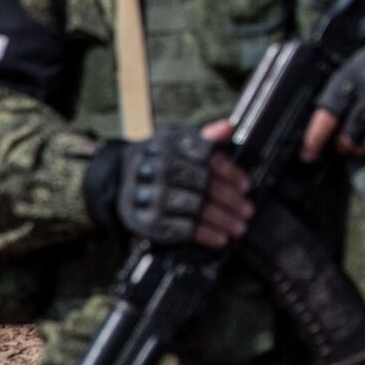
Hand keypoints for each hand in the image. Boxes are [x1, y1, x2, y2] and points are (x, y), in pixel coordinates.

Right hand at [103, 120, 252, 247]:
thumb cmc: (158, 158)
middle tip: (247, 210)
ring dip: (221, 220)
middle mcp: (159, 169)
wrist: (118, 178)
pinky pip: (180, 229)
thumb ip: (204, 136)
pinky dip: (203, 234)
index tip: (246, 186)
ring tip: (238, 227)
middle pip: (203, 184)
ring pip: (194, 208)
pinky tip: (219, 237)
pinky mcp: (146, 220)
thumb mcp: (176, 140)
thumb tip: (228, 126)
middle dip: (230, 200)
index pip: (206, 157)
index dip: (230, 173)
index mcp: (170, 146)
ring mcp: (152, 195)